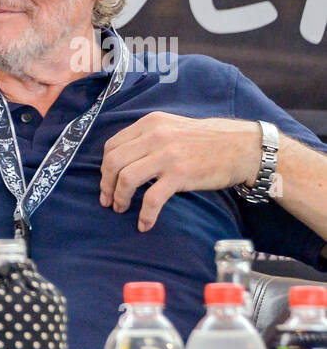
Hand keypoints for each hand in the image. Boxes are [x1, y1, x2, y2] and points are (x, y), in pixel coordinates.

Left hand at [99, 113, 262, 231]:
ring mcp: (168, 155)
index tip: (107, 183)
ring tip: (122, 209)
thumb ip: (148, 139)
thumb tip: (122, 161)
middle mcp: (156, 136)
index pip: (112, 146)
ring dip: (120, 198)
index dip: (104, 168)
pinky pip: (152, 199)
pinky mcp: (181, 174)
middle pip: (113, 162)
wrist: (244, 148)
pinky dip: (145, 215)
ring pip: (126, 179)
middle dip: (106, 185)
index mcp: (150, 124)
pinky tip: (144, 224)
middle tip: (108, 200)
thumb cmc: (208, 141)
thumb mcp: (173, 128)